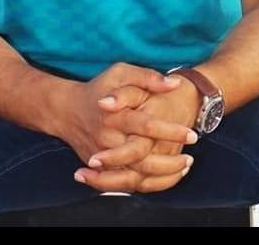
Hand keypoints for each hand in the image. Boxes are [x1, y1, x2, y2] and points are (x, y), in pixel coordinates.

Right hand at [73, 76, 199, 192]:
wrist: (66, 111)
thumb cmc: (98, 88)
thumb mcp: (120, 73)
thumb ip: (147, 77)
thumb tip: (174, 84)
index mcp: (115, 115)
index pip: (146, 126)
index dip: (170, 131)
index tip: (192, 134)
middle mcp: (108, 138)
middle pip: (142, 157)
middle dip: (169, 161)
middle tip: (190, 157)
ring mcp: (103, 157)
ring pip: (135, 176)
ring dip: (162, 176)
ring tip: (184, 167)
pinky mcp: (101, 169)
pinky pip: (126, 184)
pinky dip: (147, 185)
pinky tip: (166, 176)